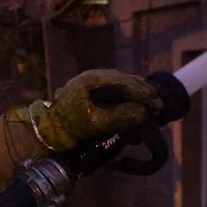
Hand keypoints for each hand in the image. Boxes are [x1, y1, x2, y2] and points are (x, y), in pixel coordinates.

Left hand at [28, 69, 161, 151]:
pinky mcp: (91, 90)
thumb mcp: (96, 123)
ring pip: (121, 84)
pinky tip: (133, 107)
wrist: (49, 130)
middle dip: (143, 93)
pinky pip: (114, 89)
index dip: (144, 94)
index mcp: (93, 80)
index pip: (126, 83)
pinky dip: (126, 97)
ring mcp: (92, 82)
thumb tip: (142, 112)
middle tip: (157, 106)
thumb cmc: (70, 126)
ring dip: (136, 95)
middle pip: (126, 80)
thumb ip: (119, 117)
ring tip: (148, 106)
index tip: (157, 104)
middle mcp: (94, 76)